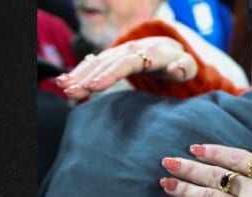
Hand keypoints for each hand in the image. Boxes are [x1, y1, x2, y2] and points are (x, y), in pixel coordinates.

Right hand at [56, 36, 196, 99]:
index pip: (128, 63)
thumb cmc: (179, 64)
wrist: (168, 50)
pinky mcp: (111, 57)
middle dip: (88, 77)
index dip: (111, 74)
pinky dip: (78, 72)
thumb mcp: (188, 66)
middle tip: (71, 91)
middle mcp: (131, 49)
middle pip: (107, 63)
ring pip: (97, 62)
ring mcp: (119, 52)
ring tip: (63, 87)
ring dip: (79, 75)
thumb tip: (175, 69)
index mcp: (151, 53)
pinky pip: (92, 63)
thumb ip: (184, 68)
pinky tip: (64, 81)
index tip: (95, 86)